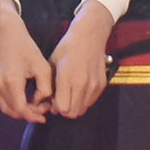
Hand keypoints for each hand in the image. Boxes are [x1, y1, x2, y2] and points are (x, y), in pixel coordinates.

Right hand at [0, 1, 53, 123]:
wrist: (6, 35)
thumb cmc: (26, 48)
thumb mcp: (42, 67)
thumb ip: (45, 88)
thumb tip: (41, 102)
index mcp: (12, 81)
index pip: (21, 109)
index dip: (33, 116)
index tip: (44, 116)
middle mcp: (0, 86)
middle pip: (14, 112)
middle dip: (29, 114)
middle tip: (43, 108)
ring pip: (7, 110)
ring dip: (21, 112)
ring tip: (36, 106)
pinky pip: (4, 102)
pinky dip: (15, 106)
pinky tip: (27, 101)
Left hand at [48, 3, 114, 119]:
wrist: (90, 36)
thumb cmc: (67, 47)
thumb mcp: (52, 63)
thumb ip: (50, 84)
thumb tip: (47, 102)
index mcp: (67, 78)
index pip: (62, 108)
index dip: (55, 107)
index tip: (52, 101)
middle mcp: (82, 84)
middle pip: (72, 113)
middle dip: (64, 111)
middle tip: (60, 101)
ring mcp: (94, 85)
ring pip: (82, 110)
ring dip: (74, 107)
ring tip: (69, 96)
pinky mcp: (102, 85)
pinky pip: (90, 102)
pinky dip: (83, 101)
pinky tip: (78, 91)